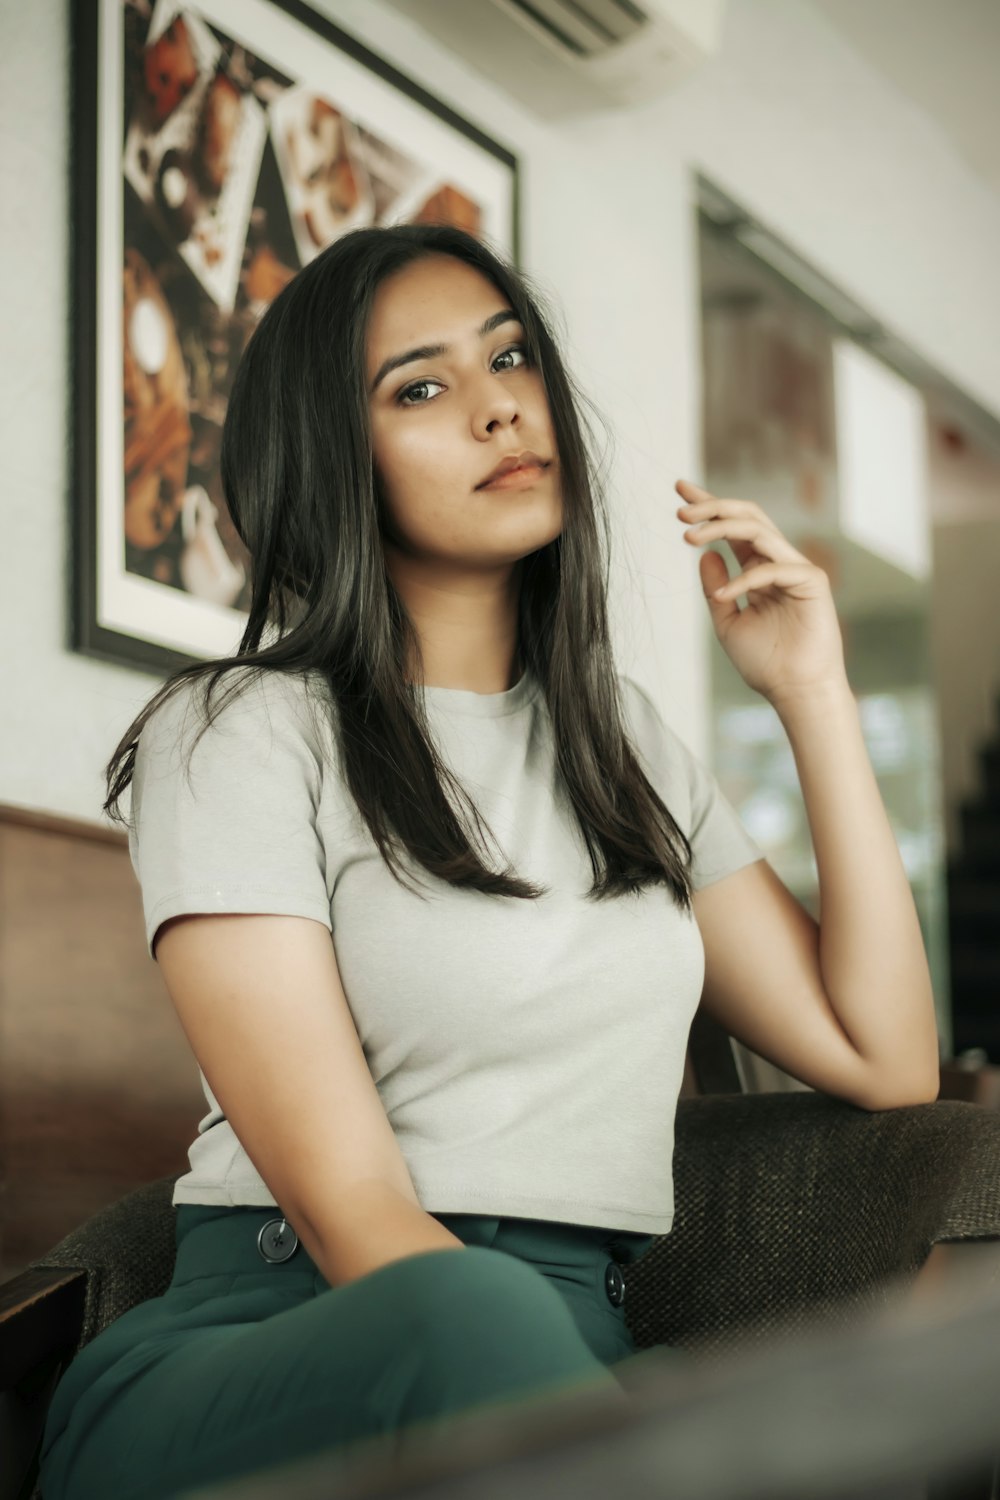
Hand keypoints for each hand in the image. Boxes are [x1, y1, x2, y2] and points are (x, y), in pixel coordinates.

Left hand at [675, 478, 848, 708]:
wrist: (794, 691)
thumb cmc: (766, 662)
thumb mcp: (727, 622)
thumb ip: (715, 589)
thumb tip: (705, 554)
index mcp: (758, 568)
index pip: (732, 528)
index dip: (708, 507)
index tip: (679, 490)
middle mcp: (777, 562)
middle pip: (747, 517)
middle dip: (712, 508)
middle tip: (680, 511)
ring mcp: (796, 569)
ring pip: (759, 530)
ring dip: (721, 527)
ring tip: (688, 536)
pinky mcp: (812, 582)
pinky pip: (772, 568)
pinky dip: (744, 579)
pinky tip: (724, 596)